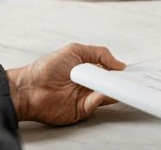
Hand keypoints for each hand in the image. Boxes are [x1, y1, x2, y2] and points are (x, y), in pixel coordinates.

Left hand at [6, 43, 124, 125]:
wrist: (30, 88)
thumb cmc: (46, 68)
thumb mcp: (75, 50)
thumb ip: (99, 54)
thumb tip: (118, 64)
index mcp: (88, 69)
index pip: (110, 71)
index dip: (120, 71)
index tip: (131, 71)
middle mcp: (89, 84)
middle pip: (112, 84)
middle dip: (121, 81)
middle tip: (129, 78)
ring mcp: (86, 97)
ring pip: (107, 94)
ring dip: (112, 89)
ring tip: (116, 82)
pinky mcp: (81, 110)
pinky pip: (96, 103)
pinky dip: (101, 97)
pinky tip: (101, 90)